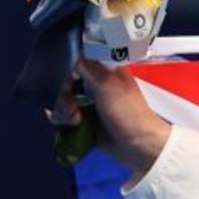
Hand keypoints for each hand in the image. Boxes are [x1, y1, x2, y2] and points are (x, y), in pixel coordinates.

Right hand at [46, 59, 171, 172]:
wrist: (138, 147)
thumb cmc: (129, 113)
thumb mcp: (109, 86)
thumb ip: (90, 67)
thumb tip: (74, 50)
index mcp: (106, 70)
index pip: (76, 59)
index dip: (66, 69)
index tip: (67, 81)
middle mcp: (95, 83)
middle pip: (64, 80)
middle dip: (62, 94)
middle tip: (71, 106)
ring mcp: (88, 101)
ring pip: (60, 98)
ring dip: (62, 109)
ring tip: (75, 120)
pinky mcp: (83, 119)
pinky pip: (61, 114)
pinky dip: (61, 119)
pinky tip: (71, 125)